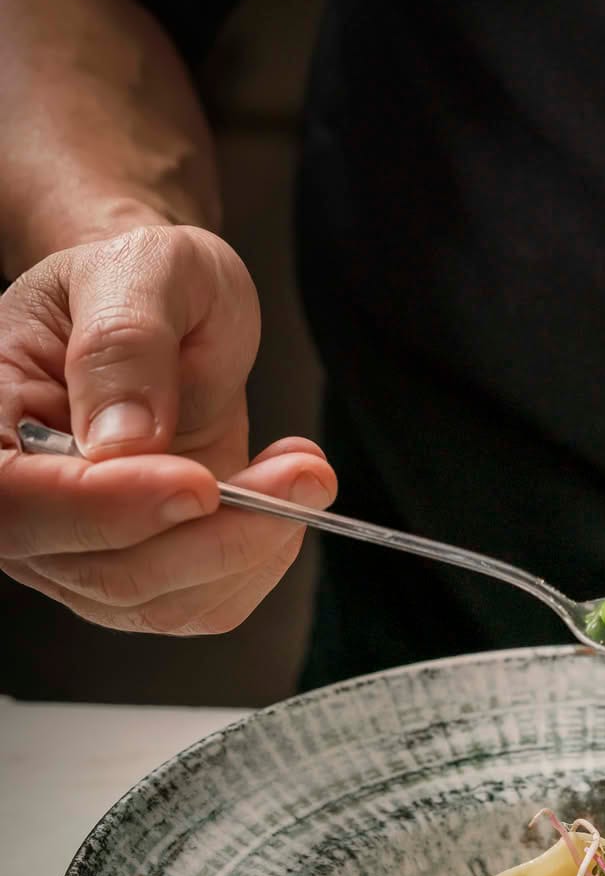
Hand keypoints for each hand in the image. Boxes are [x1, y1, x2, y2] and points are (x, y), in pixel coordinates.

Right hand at [0, 224, 335, 632]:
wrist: (171, 311)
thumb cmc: (140, 281)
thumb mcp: (140, 270)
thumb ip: (123, 342)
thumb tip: (120, 439)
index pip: (12, 501)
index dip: (99, 508)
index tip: (196, 483)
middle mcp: (22, 497)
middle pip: (93, 567)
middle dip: (209, 533)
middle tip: (301, 473)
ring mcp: (78, 545)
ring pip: (155, 597)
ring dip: (249, 546)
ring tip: (304, 470)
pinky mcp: (141, 570)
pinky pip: (197, 605)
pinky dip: (258, 561)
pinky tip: (284, 496)